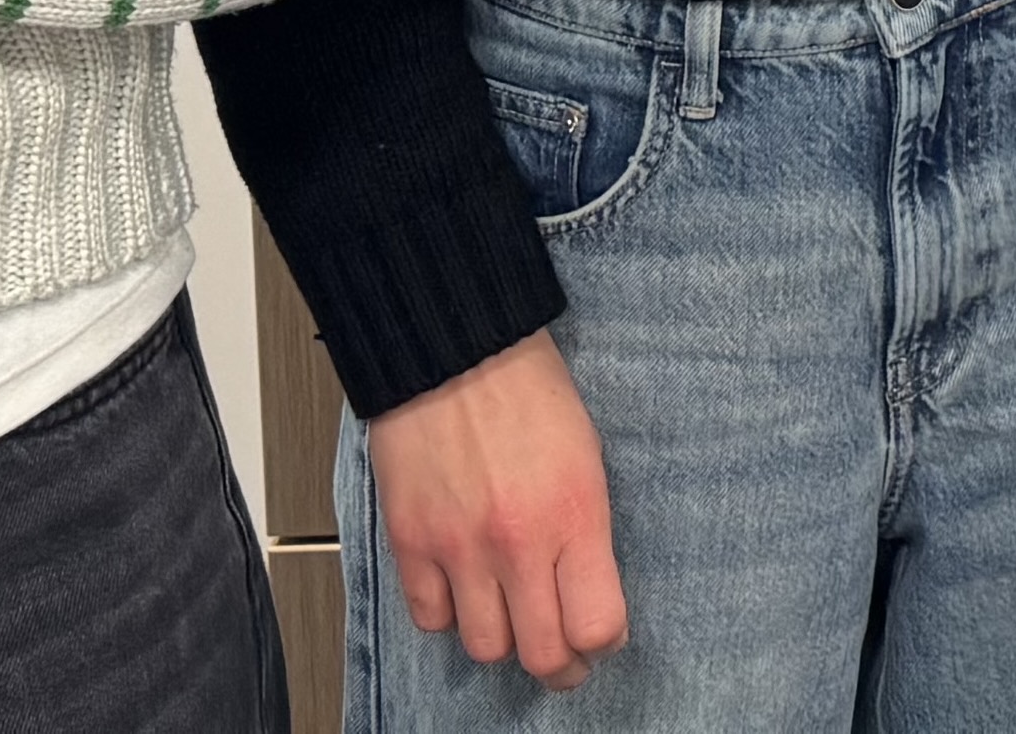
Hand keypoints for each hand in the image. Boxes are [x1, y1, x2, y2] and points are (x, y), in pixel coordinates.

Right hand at [366, 327, 626, 690]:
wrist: (454, 348)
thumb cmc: (525, 389)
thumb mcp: (587, 456)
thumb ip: (586, 531)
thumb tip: (588, 593)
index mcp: (575, 513)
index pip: (597, 625)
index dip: (604, 642)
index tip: (603, 636)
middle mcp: (518, 541)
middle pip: (543, 655)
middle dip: (562, 667)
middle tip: (565, 656)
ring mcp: (460, 547)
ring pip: (486, 648)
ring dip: (504, 640)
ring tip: (513, 618)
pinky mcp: (412, 542)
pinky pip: (430, 619)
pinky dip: (448, 615)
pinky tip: (463, 590)